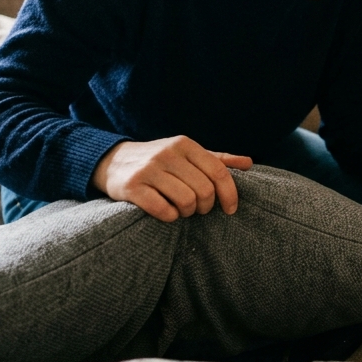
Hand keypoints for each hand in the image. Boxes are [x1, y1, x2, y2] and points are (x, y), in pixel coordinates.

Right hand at [91, 136, 252, 221]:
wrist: (113, 162)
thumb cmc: (159, 161)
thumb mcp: (187, 154)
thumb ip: (217, 159)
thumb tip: (248, 163)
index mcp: (185, 144)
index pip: (218, 172)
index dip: (229, 194)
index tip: (230, 209)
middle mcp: (167, 154)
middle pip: (204, 190)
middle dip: (206, 207)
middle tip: (199, 209)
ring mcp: (149, 170)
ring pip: (186, 201)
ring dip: (188, 213)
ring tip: (182, 210)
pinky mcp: (133, 187)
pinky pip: (163, 210)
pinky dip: (170, 217)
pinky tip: (167, 213)